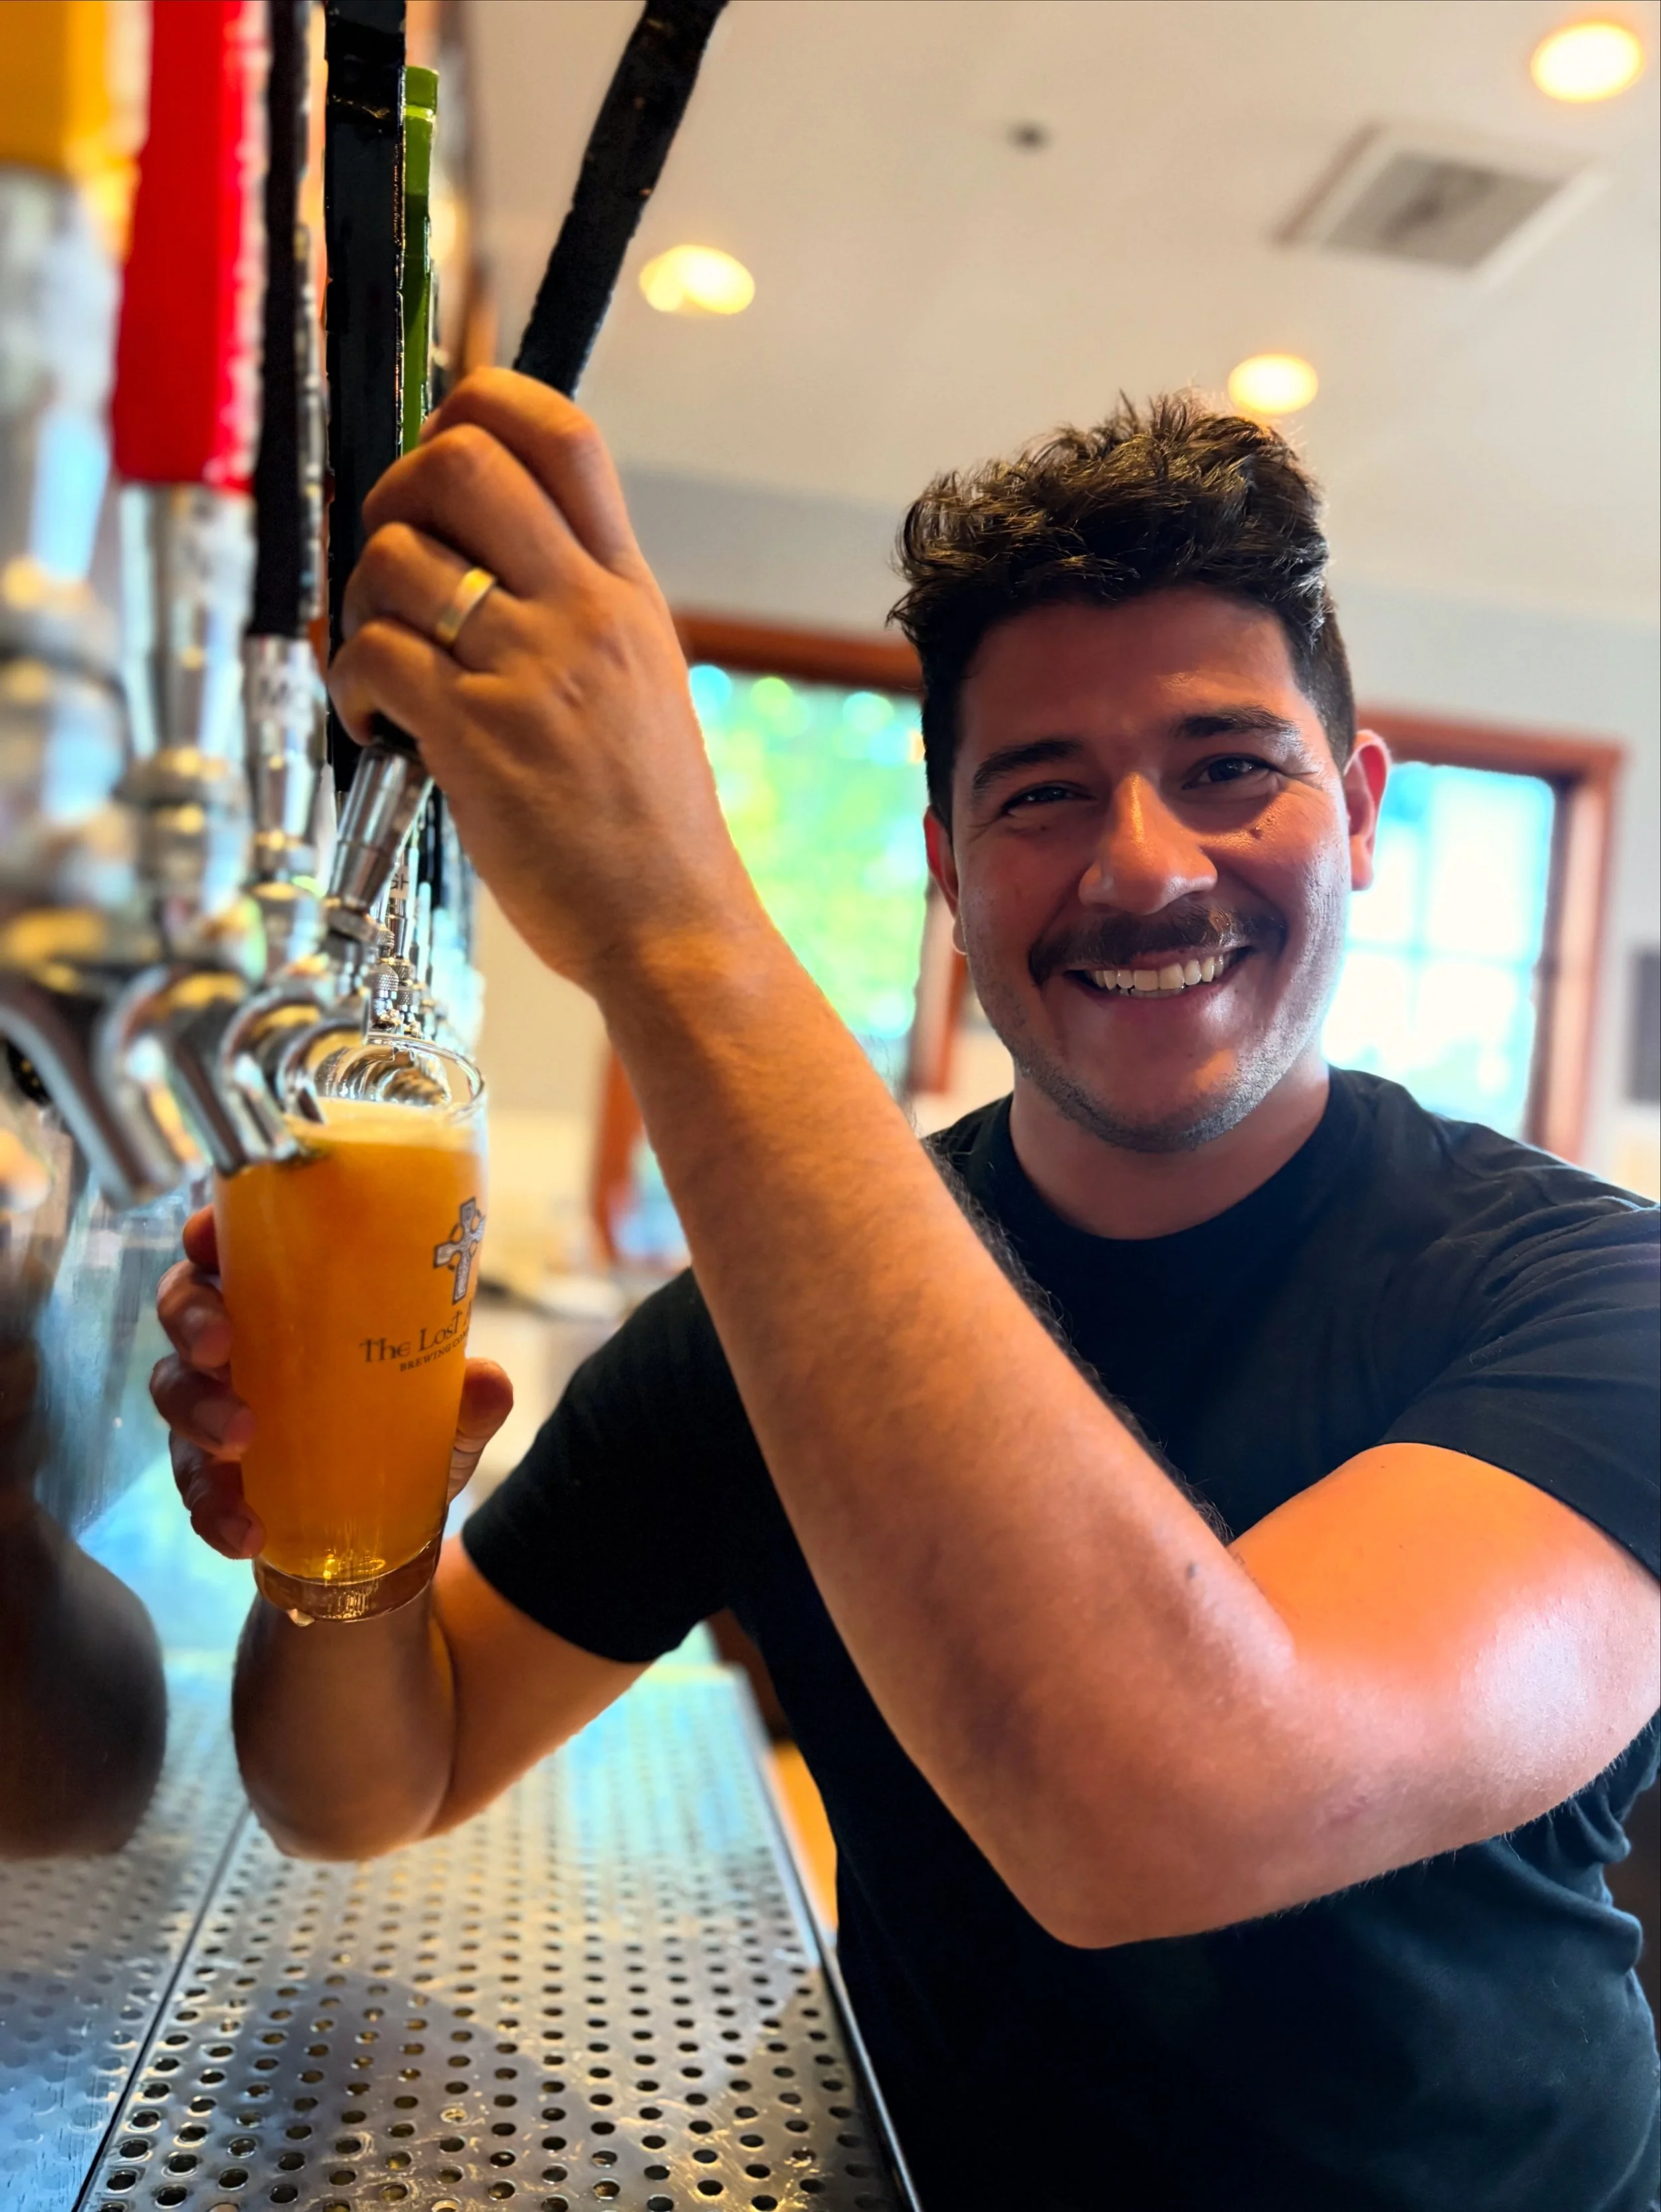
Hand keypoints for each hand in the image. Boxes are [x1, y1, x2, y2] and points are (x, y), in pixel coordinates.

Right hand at [150, 1208, 513, 1561]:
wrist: (392, 1523)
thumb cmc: (406, 1426)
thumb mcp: (447, 1411)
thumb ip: (468, 1398)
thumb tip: (488, 1383)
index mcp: (287, 1298)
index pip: (233, 1245)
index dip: (210, 1232)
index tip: (211, 1237)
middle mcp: (240, 1342)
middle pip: (183, 1306)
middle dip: (192, 1320)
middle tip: (220, 1348)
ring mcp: (215, 1406)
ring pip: (174, 1392)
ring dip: (199, 1414)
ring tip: (240, 1442)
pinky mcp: (213, 1476)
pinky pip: (194, 1489)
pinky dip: (214, 1508)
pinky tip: (246, 1531)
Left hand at [327, 367, 764, 992]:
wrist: (674, 925)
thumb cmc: (648, 824)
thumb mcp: (642, 682)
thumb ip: (577, 609)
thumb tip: (480, 553)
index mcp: (626, 590)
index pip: (561, 432)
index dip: (477, 411)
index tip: (439, 472)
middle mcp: (584, 610)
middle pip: (460, 459)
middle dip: (393, 493)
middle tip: (391, 562)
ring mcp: (531, 670)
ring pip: (397, 557)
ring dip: (357, 603)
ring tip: (377, 663)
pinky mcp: (477, 736)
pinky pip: (373, 655)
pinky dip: (347, 684)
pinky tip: (372, 724)